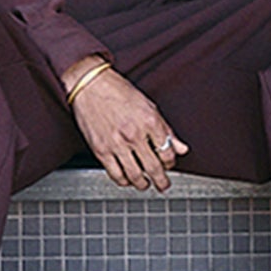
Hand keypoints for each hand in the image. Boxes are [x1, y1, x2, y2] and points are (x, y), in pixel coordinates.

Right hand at [60, 57, 186, 191]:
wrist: (89, 85)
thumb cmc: (118, 91)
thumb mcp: (149, 106)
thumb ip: (166, 130)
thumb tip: (180, 147)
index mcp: (149, 122)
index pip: (167, 152)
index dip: (171, 162)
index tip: (169, 164)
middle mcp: (134, 134)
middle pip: (153, 167)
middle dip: (161, 180)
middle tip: (164, 185)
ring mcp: (116, 144)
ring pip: (135, 175)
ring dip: (143, 184)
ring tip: (146, 185)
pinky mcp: (100, 150)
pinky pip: (115, 174)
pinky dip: (123, 181)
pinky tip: (127, 180)